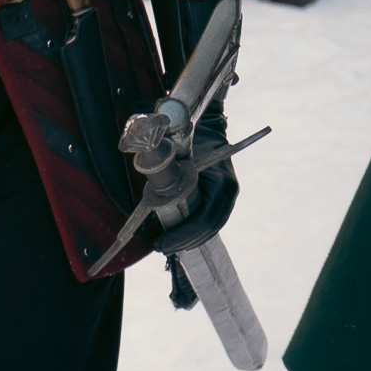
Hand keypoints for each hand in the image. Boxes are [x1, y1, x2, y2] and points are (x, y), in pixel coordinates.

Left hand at [155, 102, 237, 254]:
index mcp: (222, 185)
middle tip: (160, 246)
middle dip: (184, 241)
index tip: (162, 243)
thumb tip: (143, 169)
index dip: (183, 235)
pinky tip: (177, 235)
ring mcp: (225, 196)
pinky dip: (192, 230)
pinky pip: (207, 219)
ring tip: (166, 245)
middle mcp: (227, 193)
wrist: (209, 123)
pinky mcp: (219, 196)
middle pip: (209, 229)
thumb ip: (165, 161)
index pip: (205, 220)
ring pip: (210, 228)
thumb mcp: (179, 147)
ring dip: (188, 239)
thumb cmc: (193, 134)